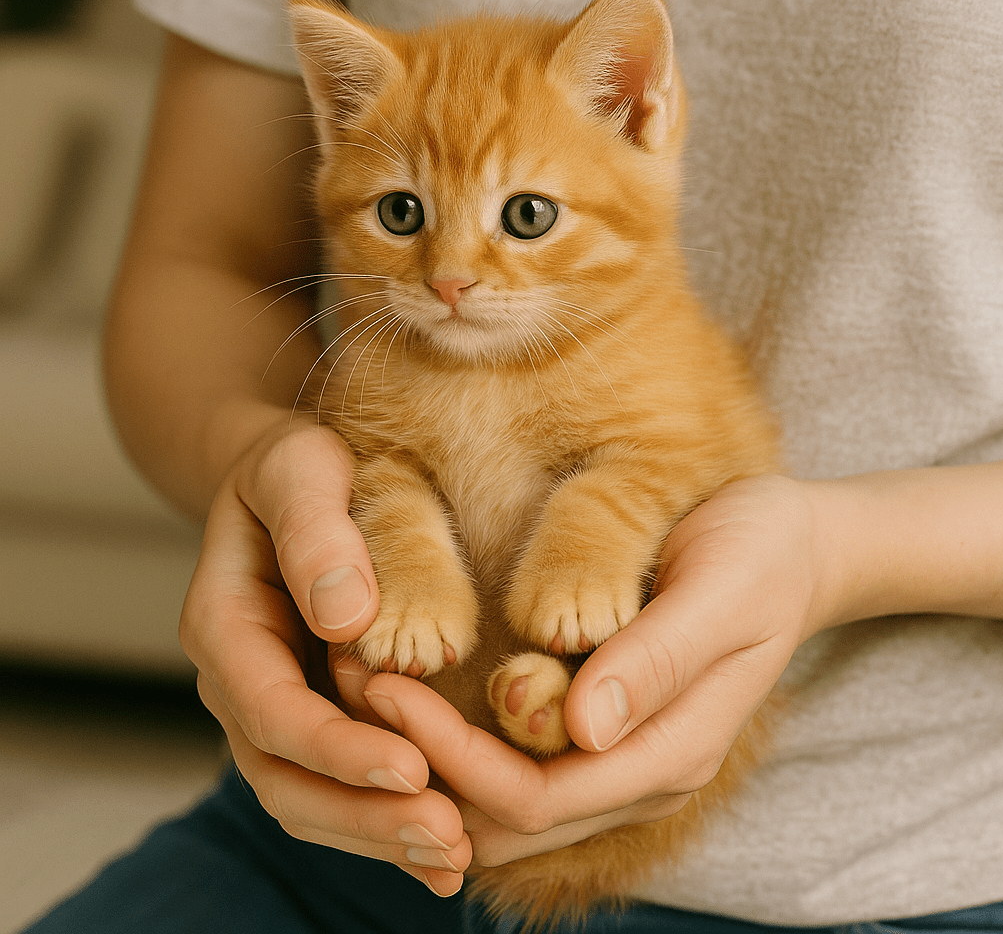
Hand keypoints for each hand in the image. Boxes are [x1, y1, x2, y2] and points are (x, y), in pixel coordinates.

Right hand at [179, 418, 471, 893]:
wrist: (289, 479)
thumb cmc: (295, 466)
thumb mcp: (300, 470)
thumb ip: (312, 532)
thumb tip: (343, 617)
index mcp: (224, 625)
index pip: (271, 708)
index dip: (336, 748)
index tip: (411, 769)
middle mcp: (242, 681)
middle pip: (285, 777)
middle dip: (363, 816)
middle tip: (448, 837)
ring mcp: (276, 705)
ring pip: (309, 798)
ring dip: (378, 835)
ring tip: (456, 858)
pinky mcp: (316, 713)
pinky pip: (339, 784)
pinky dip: (384, 820)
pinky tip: (447, 847)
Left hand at [362, 474, 825, 865]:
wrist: (794, 546)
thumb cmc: (760, 554)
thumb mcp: (722, 591)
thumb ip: (659, 660)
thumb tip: (585, 729)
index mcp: (669, 751)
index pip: (537, 797)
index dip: (453, 758)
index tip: (385, 686)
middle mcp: (637, 769)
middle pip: (508, 818)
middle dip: (424, 766)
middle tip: (358, 684)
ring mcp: (620, 754)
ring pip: (504, 806)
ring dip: (431, 762)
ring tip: (368, 684)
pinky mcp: (601, 727)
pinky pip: (517, 767)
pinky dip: (457, 745)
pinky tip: (416, 691)